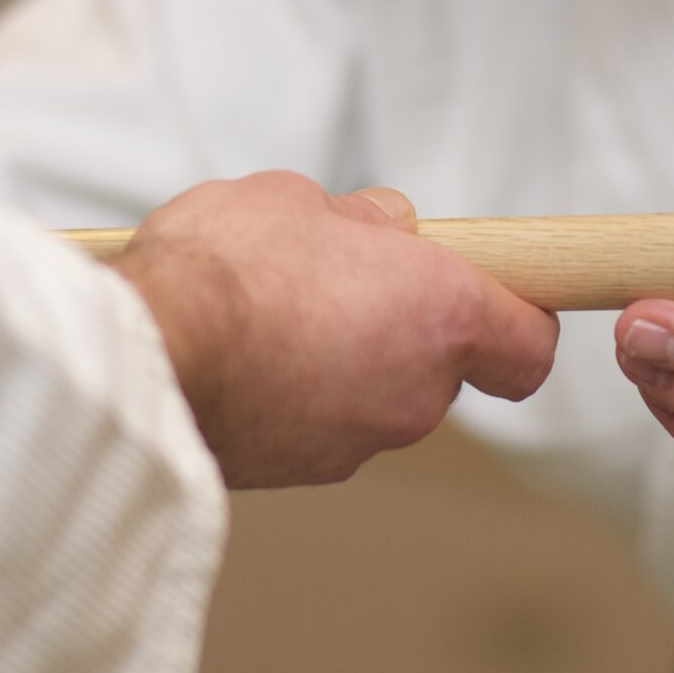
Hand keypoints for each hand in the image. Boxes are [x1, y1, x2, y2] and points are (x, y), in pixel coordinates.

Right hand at [114, 172, 557, 487]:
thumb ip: (357, 220)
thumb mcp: (294, 199)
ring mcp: (358, 443)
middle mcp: (416, 395)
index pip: (527, 346)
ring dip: (342, 359)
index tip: (490, 294)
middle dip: (399, 323)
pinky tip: (239, 359)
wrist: (145, 359)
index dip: (516, 319)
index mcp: (441, 316)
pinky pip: (318, 425)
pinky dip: (295, 397)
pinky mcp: (300, 473)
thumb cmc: (225, 269)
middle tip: (337, 278)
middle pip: (439, 364)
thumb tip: (382, 228)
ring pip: (374, 394)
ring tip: (268, 314)